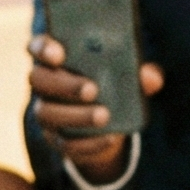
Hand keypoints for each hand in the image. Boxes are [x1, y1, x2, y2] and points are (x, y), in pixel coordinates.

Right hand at [27, 35, 162, 184]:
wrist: (109, 121)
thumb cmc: (113, 83)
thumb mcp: (127, 74)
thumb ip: (138, 72)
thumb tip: (152, 78)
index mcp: (54, 57)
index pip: (37, 46)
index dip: (44, 48)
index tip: (60, 54)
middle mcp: (43, 83)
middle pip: (39, 80)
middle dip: (64, 85)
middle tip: (92, 89)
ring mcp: (45, 111)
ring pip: (48, 113)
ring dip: (76, 115)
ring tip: (104, 116)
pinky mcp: (55, 138)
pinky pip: (64, 143)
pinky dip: (88, 142)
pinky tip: (110, 138)